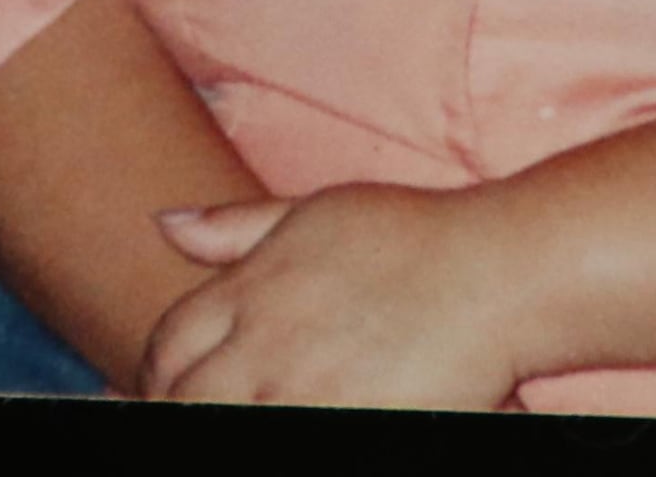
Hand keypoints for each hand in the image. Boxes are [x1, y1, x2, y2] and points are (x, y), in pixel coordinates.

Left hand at [139, 184, 531, 408]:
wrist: (495, 275)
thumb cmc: (415, 236)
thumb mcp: (317, 213)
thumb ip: (236, 227)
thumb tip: (165, 222)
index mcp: (250, 291)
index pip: (168, 346)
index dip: (160, 373)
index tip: (173, 385)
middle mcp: (264, 349)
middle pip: (184, 401)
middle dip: (180, 406)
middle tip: (202, 410)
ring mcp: (300, 396)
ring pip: (226, 426)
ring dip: (225, 422)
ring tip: (257, 411)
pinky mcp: (342, 427)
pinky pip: (285, 441)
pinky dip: (278, 432)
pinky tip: (301, 420)